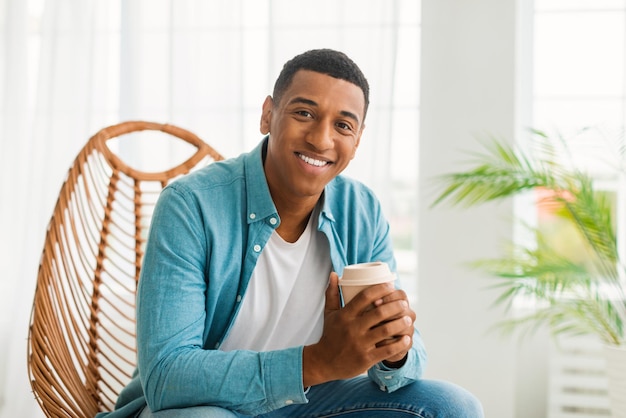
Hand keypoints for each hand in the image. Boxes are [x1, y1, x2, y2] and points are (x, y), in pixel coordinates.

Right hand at [302, 272, 412, 386]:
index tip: (391, 286)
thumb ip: (332, 293)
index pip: (364, 297)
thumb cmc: (330, 335)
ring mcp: (360, 344)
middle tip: (404, 303)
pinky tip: (406, 338)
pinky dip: (399, 344)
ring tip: (408, 319)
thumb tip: (334, 273)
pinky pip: (387, 350)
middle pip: (379, 313)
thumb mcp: (329, 313)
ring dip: (400, 324)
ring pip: (385, 330)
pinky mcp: (366, 358)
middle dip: (395, 306)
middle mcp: (353, 328)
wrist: (324, 362)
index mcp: (345, 315)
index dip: (379, 289)